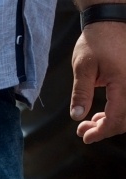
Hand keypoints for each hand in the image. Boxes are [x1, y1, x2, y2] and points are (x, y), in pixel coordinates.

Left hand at [71, 23, 125, 139]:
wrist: (110, 22)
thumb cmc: (96, 40)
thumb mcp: (83, 66)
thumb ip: (81, 92)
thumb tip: (77, 116)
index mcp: (123, 81)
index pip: (116, 117)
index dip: (101, 132)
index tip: (85, 137)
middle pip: (124, 120)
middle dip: (103, 130)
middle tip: (83, 131)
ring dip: (109, 123)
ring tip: (89, 124)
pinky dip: (115, 113)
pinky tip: (100, 116)